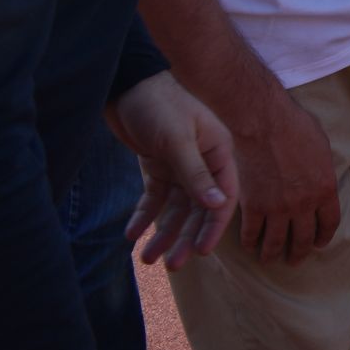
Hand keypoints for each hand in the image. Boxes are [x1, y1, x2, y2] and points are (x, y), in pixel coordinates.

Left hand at [105, 72, 238, 269]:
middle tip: (171, 265)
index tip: (201, 252)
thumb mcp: (177, 140)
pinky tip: (131, 235)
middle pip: (197, 209)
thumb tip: (218, 206)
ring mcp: (180, 165)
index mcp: (219, 153)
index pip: (223, 197)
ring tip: (146, 259)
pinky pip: (153, 199)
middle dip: (184, 237)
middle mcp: (203, 162)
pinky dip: (143, 216)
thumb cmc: (159, 105)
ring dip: (162, 233)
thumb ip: (196, 174)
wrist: (127, 84)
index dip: (213, 226)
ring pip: (174, 209)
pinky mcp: (157, 166)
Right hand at [234, 92, 340, 264]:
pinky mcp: (253, 206)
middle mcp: (303, 204)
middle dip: (299, 253)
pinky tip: (249, 246)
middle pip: (304, 238)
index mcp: (324, 189)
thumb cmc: (295, 127)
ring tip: (269, 260)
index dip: (324, 237)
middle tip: (294, 261)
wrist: (264, 124)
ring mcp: (277, 208)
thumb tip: (321, 176)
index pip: (329, 223)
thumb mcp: (322, 147)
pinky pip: (252, 233)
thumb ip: (322, 169)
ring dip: (273, 254)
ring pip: (276, 242)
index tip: (319, 245)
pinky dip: (250, 242)